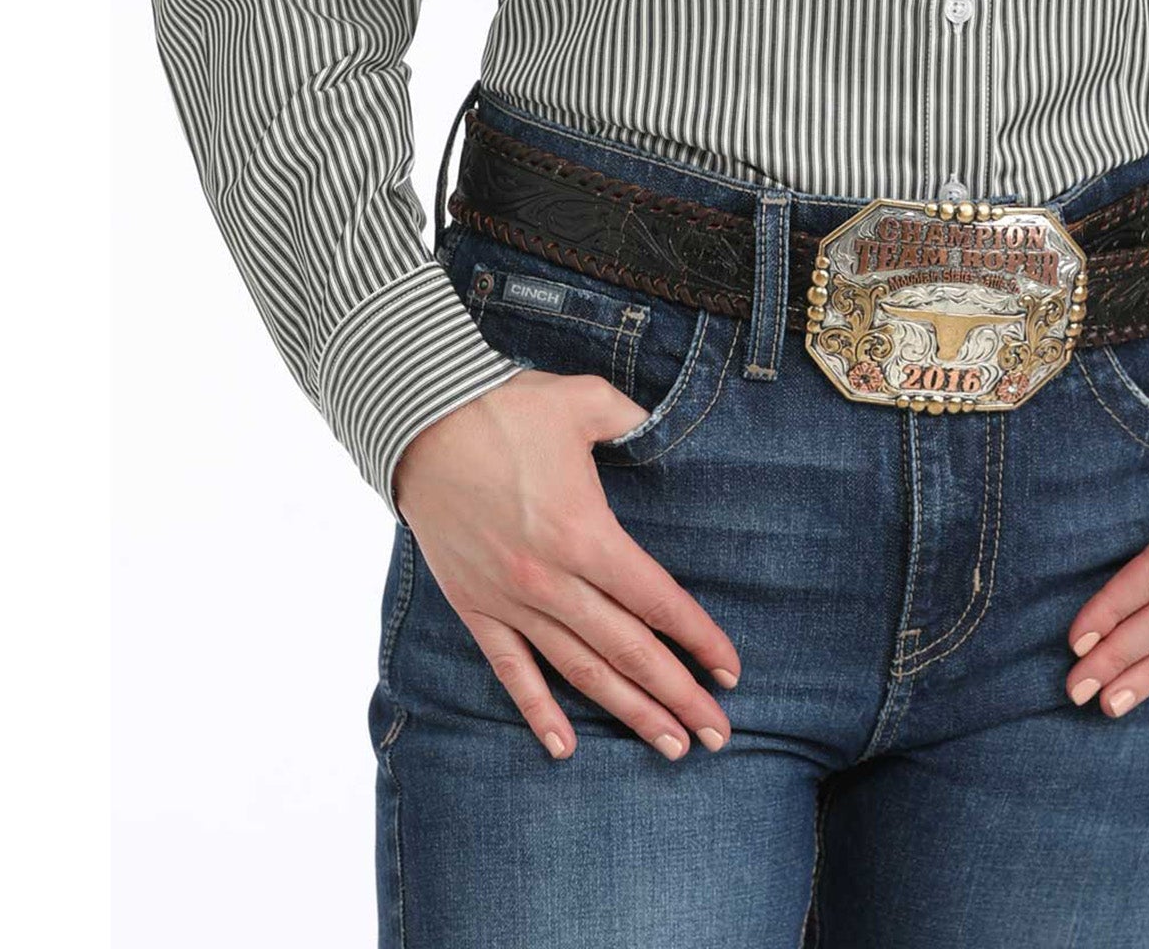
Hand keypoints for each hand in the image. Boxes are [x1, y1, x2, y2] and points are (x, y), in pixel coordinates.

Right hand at [392, 369, 741, 760]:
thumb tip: (666, 428)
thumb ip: (634, 420)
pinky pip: (510, 670)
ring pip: (580, 670)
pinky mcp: (475, 607)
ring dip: (629, 712)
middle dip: (678, 697)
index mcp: (585, 533)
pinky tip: (564, 747)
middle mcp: (552, 580)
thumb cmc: (505, 407)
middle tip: (718, 735)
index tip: (731, 672)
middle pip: (629, 651)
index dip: (699, 640)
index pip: (657, 602)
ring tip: (670, 747)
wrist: (418, 423)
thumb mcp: (584, 401)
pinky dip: (537, 711)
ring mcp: (510, 600)